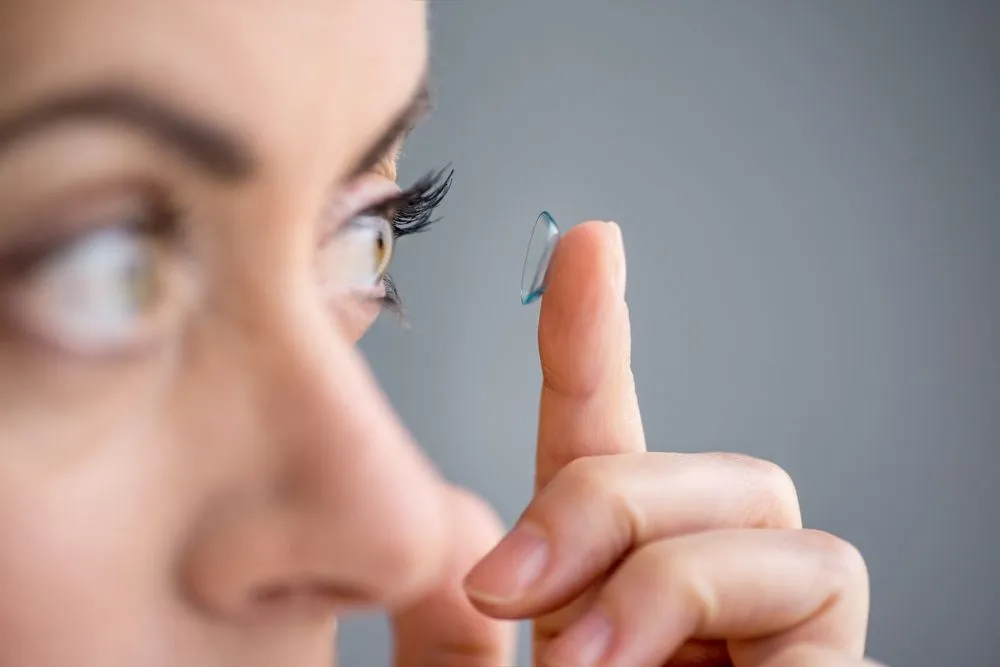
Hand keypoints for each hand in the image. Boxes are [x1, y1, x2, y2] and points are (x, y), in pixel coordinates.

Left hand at [462, 221, 882, 666]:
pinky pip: (828, 627)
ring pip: (779, 528)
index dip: (596, 343)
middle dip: (606, 507)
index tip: (589, 243)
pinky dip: (764, 662)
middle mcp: (718, 596)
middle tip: (509, 589)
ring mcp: (790, 635)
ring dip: (666, 586)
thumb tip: (484, 565)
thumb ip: (479, 630)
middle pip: (721, 475)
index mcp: (616, 583)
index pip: (613, 446)